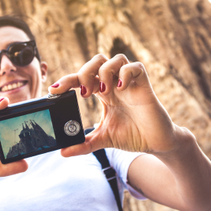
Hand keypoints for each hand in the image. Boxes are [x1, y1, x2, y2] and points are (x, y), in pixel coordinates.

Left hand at [49, 54, 179, 156]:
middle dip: (85, 71)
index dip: (67, 80)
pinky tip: (121, 89)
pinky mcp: (144, 85)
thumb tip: (63, 152)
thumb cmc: (133, 136)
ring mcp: (130, 83)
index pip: (82, 78)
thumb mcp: (103, 140)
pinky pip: (135, 66)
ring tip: (102, 91)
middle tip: (84, 94)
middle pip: (97, 61)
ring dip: (104, 72)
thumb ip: (84, 144)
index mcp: (104, 93)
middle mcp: (115, 84)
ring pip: (115, 58)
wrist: (157, 143)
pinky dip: (125, 73)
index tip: (54, 90)